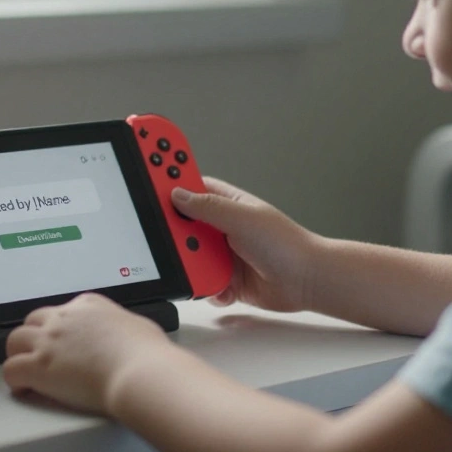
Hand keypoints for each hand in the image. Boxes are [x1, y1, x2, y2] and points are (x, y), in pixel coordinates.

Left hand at [3, 292, 172, 415]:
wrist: (140, 372)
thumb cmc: (146, 354)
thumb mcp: (138, 326)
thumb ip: (124, 328)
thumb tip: (128, 336)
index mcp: (88, 305)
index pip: (61, 311)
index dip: (59, 329)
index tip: (63, 343)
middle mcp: (64, 318)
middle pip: (33, 321)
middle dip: (34, 338)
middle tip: (41, 356)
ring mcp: (49, 341)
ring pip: (14, 341)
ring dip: (19, 355)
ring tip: (27, 372)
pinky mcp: (38, 366)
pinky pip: (10, 370)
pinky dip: (15, 381)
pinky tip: (25, 389)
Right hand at [172, 177, 321, 312]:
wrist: (307, 282)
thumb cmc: (286, 244)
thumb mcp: (242, 218)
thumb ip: (207, 207)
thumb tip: (178, 194)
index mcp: (227, 202)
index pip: (190, 183)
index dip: (169, 174)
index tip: (145, 165)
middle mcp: (222, 226)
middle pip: (182, 222)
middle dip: (173, 231)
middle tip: (167, 235)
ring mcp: (223, 253)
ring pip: (189, 256)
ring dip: (193, 264)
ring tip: (203, 268)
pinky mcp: (226, 279)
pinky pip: (201, 282)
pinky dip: (207, 286)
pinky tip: (222, 286)